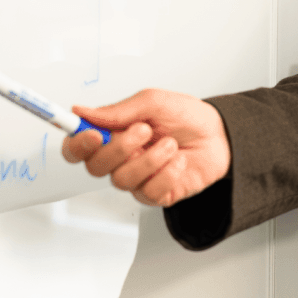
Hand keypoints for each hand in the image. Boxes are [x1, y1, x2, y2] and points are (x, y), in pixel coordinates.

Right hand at [61, 89, 230, 207]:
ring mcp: (138, 178)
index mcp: (113, 133)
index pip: (77, 147)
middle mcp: (121, 158)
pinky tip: (177, 161)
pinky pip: (148, 192)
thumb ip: (118, 110)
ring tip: (170, 144)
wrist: (221, 135)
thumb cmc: (186, 117)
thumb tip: (81, 111)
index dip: (76, 144)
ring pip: (122, 180)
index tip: (91, 134)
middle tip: (144, 130)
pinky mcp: (156, 194)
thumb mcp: (154, 102)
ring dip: (149, 159)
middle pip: (95, 166)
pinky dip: (167, 174)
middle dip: (119, 148)